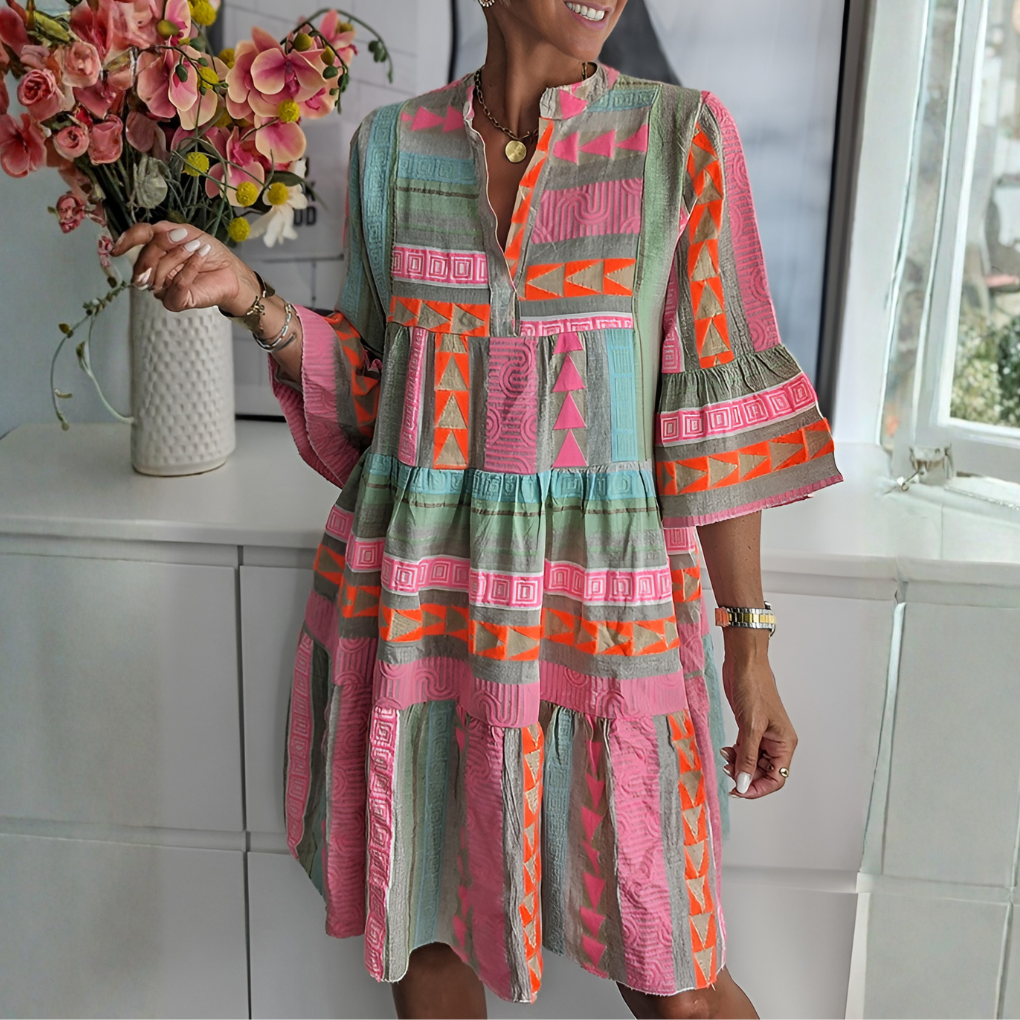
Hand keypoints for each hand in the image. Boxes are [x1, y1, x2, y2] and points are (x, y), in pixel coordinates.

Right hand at [110, 221, 257, 315]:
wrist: (231, 271)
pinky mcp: (176, 301)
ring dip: (180, 257)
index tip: (120, 243)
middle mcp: (154, 272)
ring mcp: (163, 289)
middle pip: (145, 258)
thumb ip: (163, 230)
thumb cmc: (209, 253)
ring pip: (159, 272)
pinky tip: (199, 258)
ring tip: (198, 250)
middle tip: (185, 239)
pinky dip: (189, 269)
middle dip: (164, 246)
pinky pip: (176, 285)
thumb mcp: (186, 233)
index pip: (136, 243)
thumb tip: (147, 232)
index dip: (127, 240)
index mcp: (154, 253)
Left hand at [718, 630, 795, 798]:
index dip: (758, 788)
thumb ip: (747, 757)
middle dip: (746, 776)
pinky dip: (735, 754)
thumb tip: (744, 784)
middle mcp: (777, 742)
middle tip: (728, 772)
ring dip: (739, 766)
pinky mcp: (750, 728)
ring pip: (753, 763)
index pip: (777, 778)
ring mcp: (763, 735)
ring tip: (726, 759)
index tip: (739, 790)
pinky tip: (726, 751)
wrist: (744, 663)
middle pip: (764, 773)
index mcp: (785, 743)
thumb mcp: (750, 726)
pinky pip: (745, 750)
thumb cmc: (754, 688)